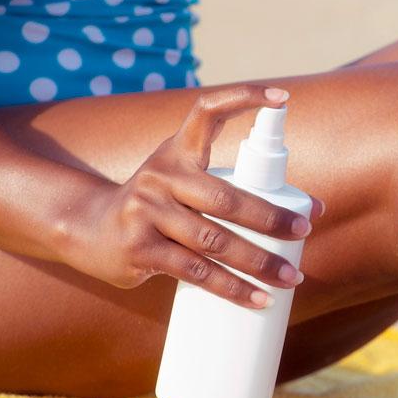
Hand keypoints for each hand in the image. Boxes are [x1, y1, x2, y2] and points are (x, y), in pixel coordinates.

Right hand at [63, 85, 321, 307]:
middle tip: (305, 229)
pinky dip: (233, 289)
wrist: (88, 230)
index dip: (245, 97)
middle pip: (227, 198)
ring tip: (292, 278)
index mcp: (178, 151)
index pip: (208, 110)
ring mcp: (147, 212)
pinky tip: (259, 299)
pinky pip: (197, 272)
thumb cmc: (158, 205)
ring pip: (216, 242)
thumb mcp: (182, 180)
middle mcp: (161, 176)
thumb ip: (231, 186)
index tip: (283, 98)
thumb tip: (310, 209)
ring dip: (259, 263)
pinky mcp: (141, 249)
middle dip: (271, 217)